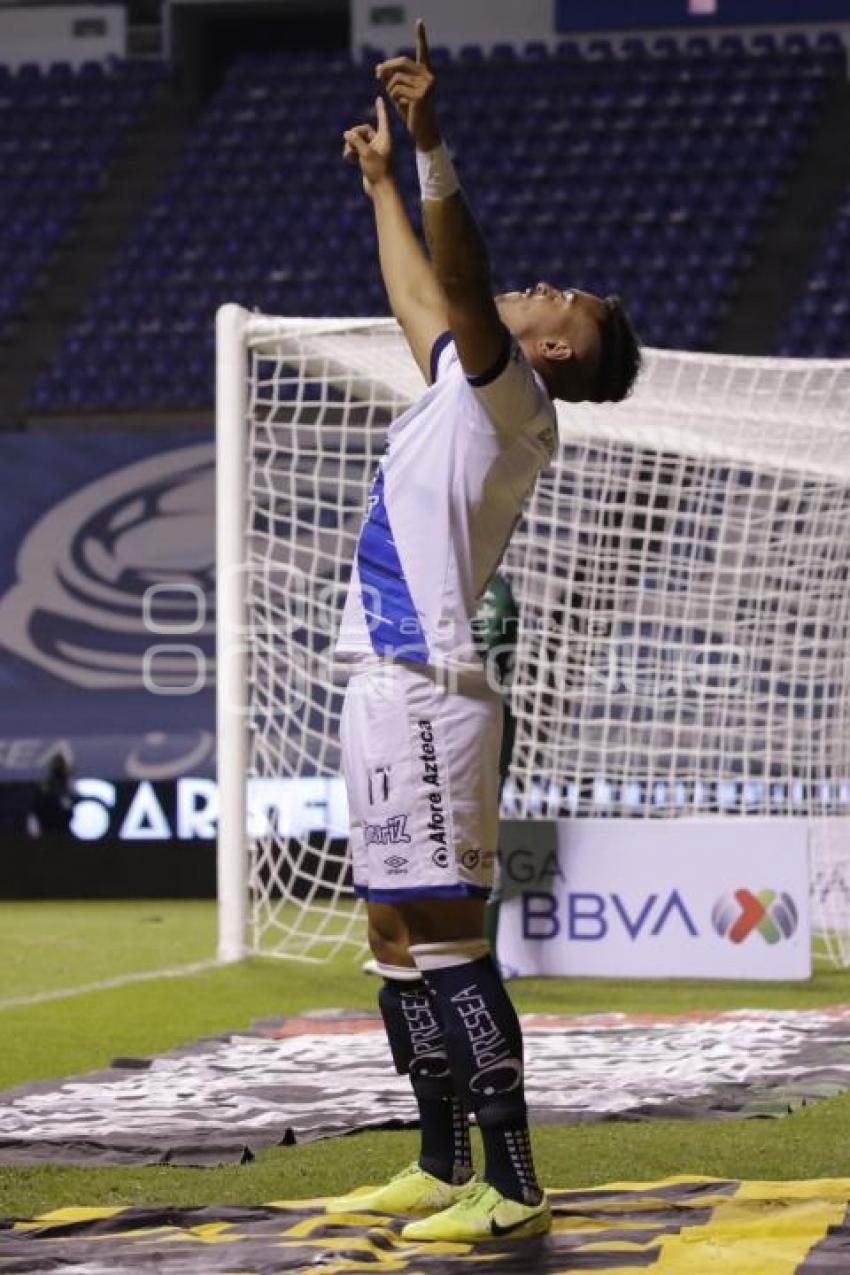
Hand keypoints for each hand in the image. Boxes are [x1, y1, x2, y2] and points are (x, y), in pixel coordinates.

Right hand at [342, 96, 391, 196]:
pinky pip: (355, 149)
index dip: (380, 108)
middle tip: (351, 144)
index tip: (379, 98)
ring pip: (356, 140)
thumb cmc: (378, 170)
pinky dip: (350, 152)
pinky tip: (348, 160)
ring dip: (350, 146)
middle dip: (354, 136)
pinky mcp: (365, 158)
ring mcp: (372, 150)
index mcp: (384, 138)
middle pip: (362, 130)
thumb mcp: (366, 153)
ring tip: (348, 156)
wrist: (379, 188)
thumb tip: (346, 133)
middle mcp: (379, 142)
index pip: (382, 119)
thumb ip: (356, 141)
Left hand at [375, 18, 440, 151]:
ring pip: (396, 79)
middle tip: (377, 73)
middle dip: (387, 67)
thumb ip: (390, 79)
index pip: (423, 51)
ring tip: (397, 101)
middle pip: (401, 63)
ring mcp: (426, 85)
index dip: (421, 36)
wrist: (423, 131)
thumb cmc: (411, 112)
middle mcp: (428, 76)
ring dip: (390, 89)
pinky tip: (403, 107)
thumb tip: (379, 67)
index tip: (419, 21)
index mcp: (425, 72)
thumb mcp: (398, 93)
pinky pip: (397, 90)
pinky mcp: (421, 95)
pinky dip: (394, 98)